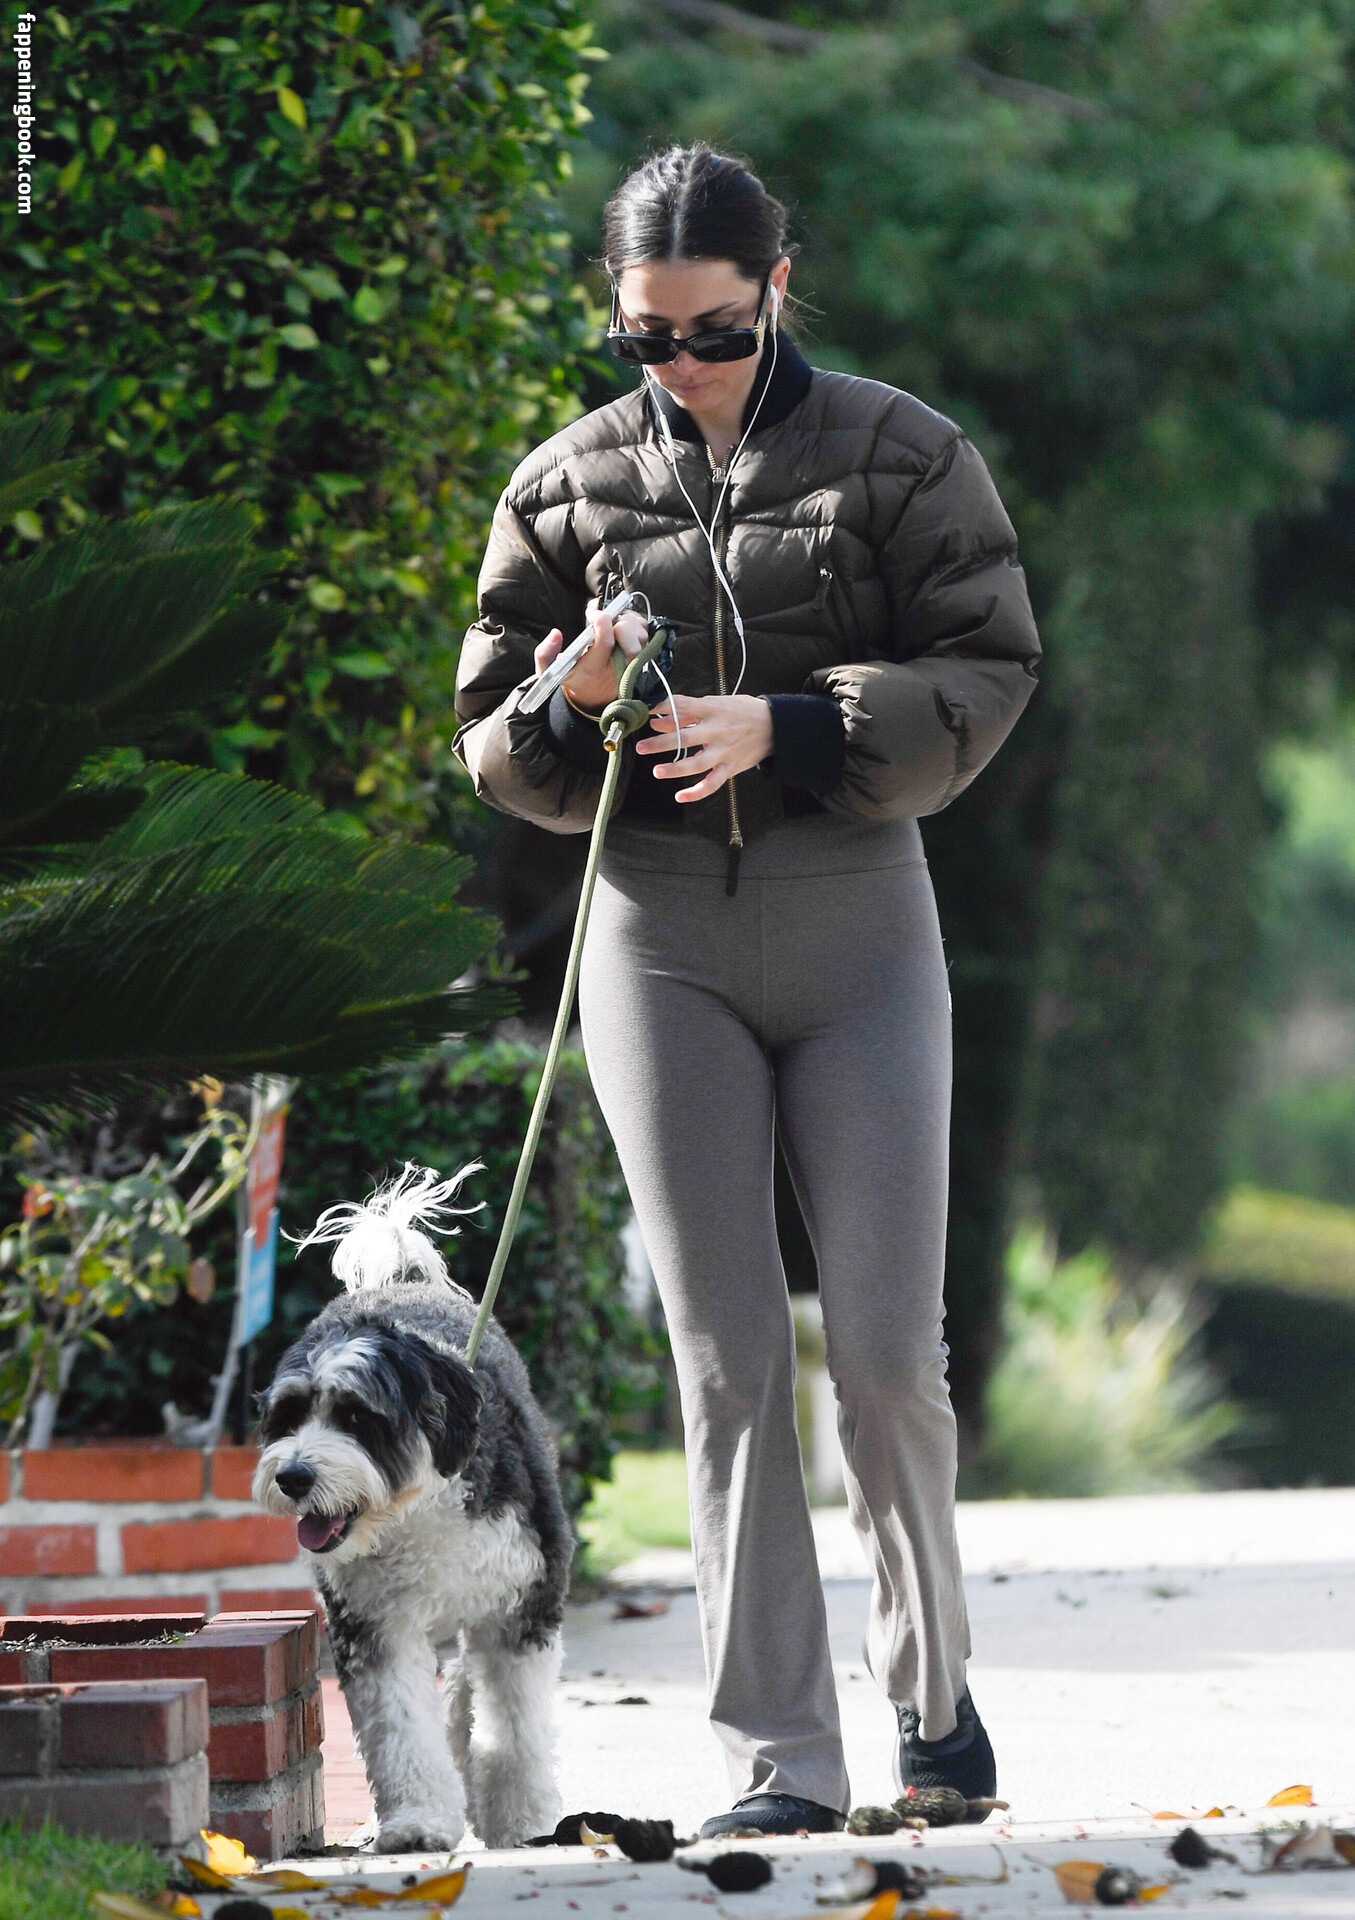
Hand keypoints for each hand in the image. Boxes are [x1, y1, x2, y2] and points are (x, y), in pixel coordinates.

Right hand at [532, 600, 649, 712]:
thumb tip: (556, 634)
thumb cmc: (572, 676)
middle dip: (619, 623)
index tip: (591, 613)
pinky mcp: (642, 657)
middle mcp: (617, 669)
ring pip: (641, 637)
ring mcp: (633, 664)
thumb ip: (545, 654)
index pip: (606, 643)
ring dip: (627, 621)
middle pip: (631, 643)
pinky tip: (621, 623)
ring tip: (611, 621)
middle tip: (605, 619)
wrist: (593, 695)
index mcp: (594, 670)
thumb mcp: (550, 671)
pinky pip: (645, 634)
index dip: (601, 621)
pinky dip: (635, 622)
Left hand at [635, 693, 773, 802]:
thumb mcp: (717, 704)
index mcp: (713, 710)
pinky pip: (712, 783)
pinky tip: (680, 796)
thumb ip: (688, 712)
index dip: (663, 709)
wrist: (774, 726)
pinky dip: (696, 792)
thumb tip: (659, 718)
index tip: (646, 712)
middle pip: (685, 737)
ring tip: (657, 771)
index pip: (683, 707)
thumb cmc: (742, 712)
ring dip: (676, 768)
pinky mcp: (730, 767)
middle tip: (641, 747)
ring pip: (697, 763)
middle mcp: (718, 731)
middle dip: (661, 743)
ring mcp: (724, 751)